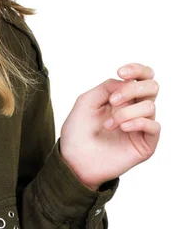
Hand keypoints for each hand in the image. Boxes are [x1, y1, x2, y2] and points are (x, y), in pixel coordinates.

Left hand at [59, 63, 160, 190]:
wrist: (75, 158)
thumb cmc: (78, 129)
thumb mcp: (87, 101)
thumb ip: (106, 87)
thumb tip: (126, 81)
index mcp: (122, 96)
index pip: (142, 76)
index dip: (137, 69)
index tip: (120, 72)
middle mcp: (135, 108)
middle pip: (152, 87)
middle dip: (132, 88)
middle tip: (112, 100)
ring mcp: (142, 126)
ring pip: (150, 106)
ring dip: (125, 112)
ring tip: (108, 125)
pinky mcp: (146, 144)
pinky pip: (154, 126)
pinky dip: (137, 122)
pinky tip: (122, 128)